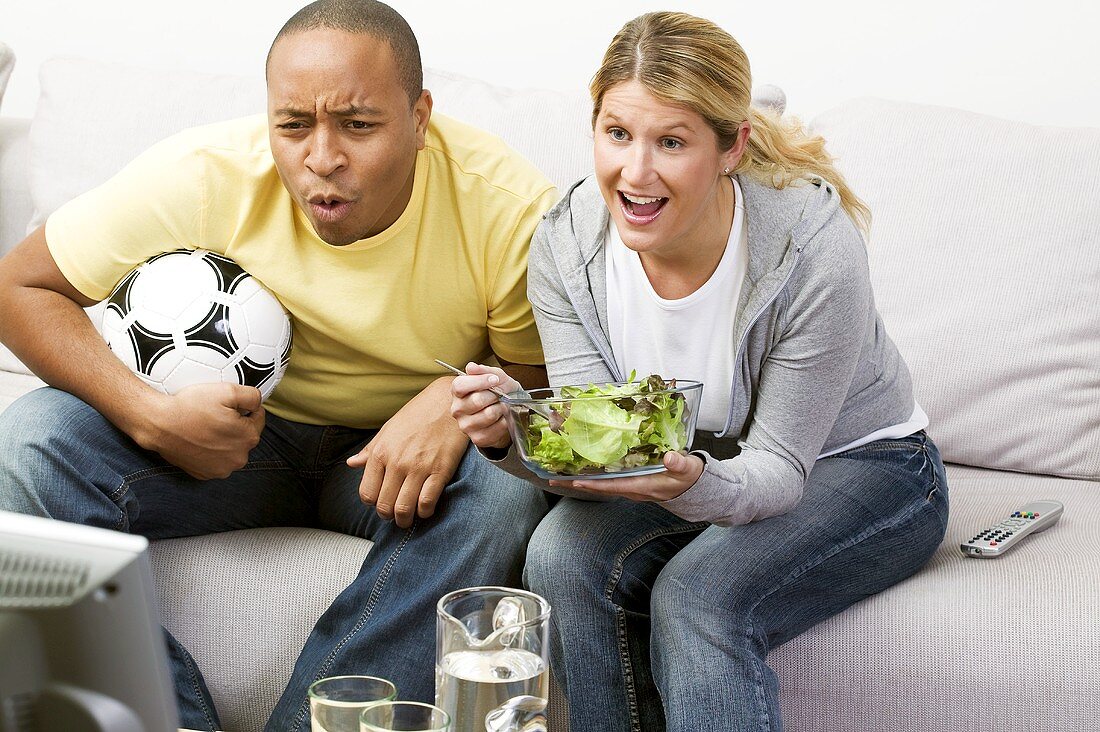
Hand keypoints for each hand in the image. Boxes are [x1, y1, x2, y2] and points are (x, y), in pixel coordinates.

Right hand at [138, 383, 264, 479]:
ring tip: (205, 427)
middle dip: (235, 425)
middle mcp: (239, 458)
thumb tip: (258, 403)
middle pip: (245, 436)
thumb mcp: (227, 390)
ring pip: (231, 450)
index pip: (258, 418)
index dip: (244, 408)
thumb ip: (252, 395)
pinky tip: (198, 440)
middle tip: (215, 415)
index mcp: (249, 438)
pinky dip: (210, 452)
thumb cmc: (190, 407)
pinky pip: (215, 460)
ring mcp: (221, 469)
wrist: (158, 424)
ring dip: (224, 440)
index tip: (228, 404)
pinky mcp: (205, 474)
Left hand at [348, 377, 468, 527]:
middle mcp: (397, 462)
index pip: (367, 493)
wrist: (449, 402)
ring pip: (404, 509)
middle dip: (388, 516)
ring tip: (409, 518)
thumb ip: (370, 450)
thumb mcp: (389, 429)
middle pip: (384, 506)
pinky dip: (425, 512)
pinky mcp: (440, 471)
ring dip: (405, 520)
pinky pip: (427, 503)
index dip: (373, 503)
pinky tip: (426, 509)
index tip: (381, 501)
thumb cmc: (418, 414)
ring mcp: (419, 468)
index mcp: (380, 452)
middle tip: (395, 515)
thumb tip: (352, 463)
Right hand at [449, 362, 520, 449]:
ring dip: (501, 408)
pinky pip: (496, 428)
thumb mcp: (496, 376)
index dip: (480, 381)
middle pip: (477, 401)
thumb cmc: (499, 392)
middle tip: (501, 394)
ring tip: (502, 406)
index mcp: (458, 391)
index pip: (460, 385)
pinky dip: (505, 421)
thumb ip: (484, 370)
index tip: (495, 379)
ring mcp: (466, 425)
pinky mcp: (477, 438)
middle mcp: (457, 409)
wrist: (508, 411)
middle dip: (495, 396)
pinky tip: (503, 418)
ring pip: (488, 415)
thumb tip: (471, 367)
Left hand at [548, 451, 703, 502]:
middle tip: (551, 478)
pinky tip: (583, 466)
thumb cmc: (688, 477)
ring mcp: (629, 486)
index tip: (573, 480)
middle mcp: (631, 488)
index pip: (612, 486)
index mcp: (642, 486)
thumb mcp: (687, 469)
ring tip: (559, 472)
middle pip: (599, 487)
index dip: (593, 483)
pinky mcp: (630, 481)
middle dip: (576, 482)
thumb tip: (669, 458)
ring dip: (581, 478)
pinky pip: (607, 479)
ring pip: (601, 483)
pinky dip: (593, 474)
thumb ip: (678, 463)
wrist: (693, 487)